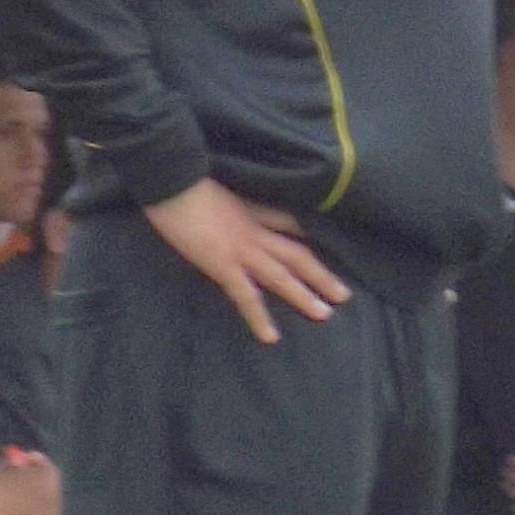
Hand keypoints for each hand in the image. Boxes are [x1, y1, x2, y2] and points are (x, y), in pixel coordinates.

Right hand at [142, 178, 349, 344]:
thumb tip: (221, 200)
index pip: (285, 220)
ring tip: (325, 314)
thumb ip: (223, 197)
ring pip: (282, 275)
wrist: (171, 177)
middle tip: (343, 294)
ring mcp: (242, 248)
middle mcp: (254, 230)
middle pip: (296, 254)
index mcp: (250, 209)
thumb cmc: (183, 178)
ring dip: (304, 295)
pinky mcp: (223, 264)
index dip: (304, 233)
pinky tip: (270, 337)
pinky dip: (259, 317)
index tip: (320, 244)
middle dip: (320, 274)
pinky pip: (246, 296)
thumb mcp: (214, 184)